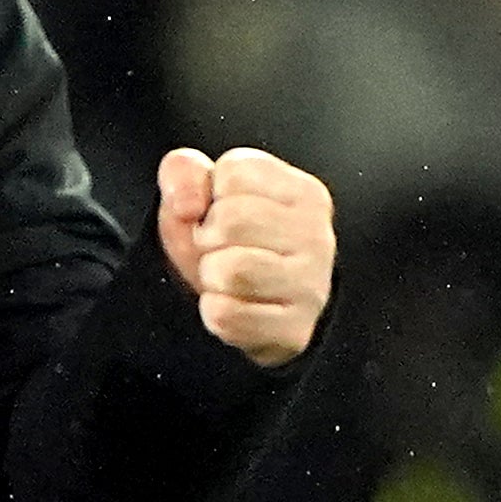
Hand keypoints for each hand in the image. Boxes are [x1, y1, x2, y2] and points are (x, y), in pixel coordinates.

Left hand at [156, 145, 334, 367]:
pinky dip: (213, 312)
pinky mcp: (295, 330)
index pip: (235, 173)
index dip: (210, 195)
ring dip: (210, 276)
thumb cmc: (224, 243)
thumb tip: (187, 203)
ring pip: (232, 270)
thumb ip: (183, 171)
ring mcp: (312, 286)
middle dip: (207, 237)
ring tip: (225, 278)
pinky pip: (226, 315)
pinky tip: (230, 306)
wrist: (246, 307)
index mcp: (302, 193)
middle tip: (219, 250)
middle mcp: (317, 237)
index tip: (219, 214)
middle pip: (232, 220)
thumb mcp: (197, 195)